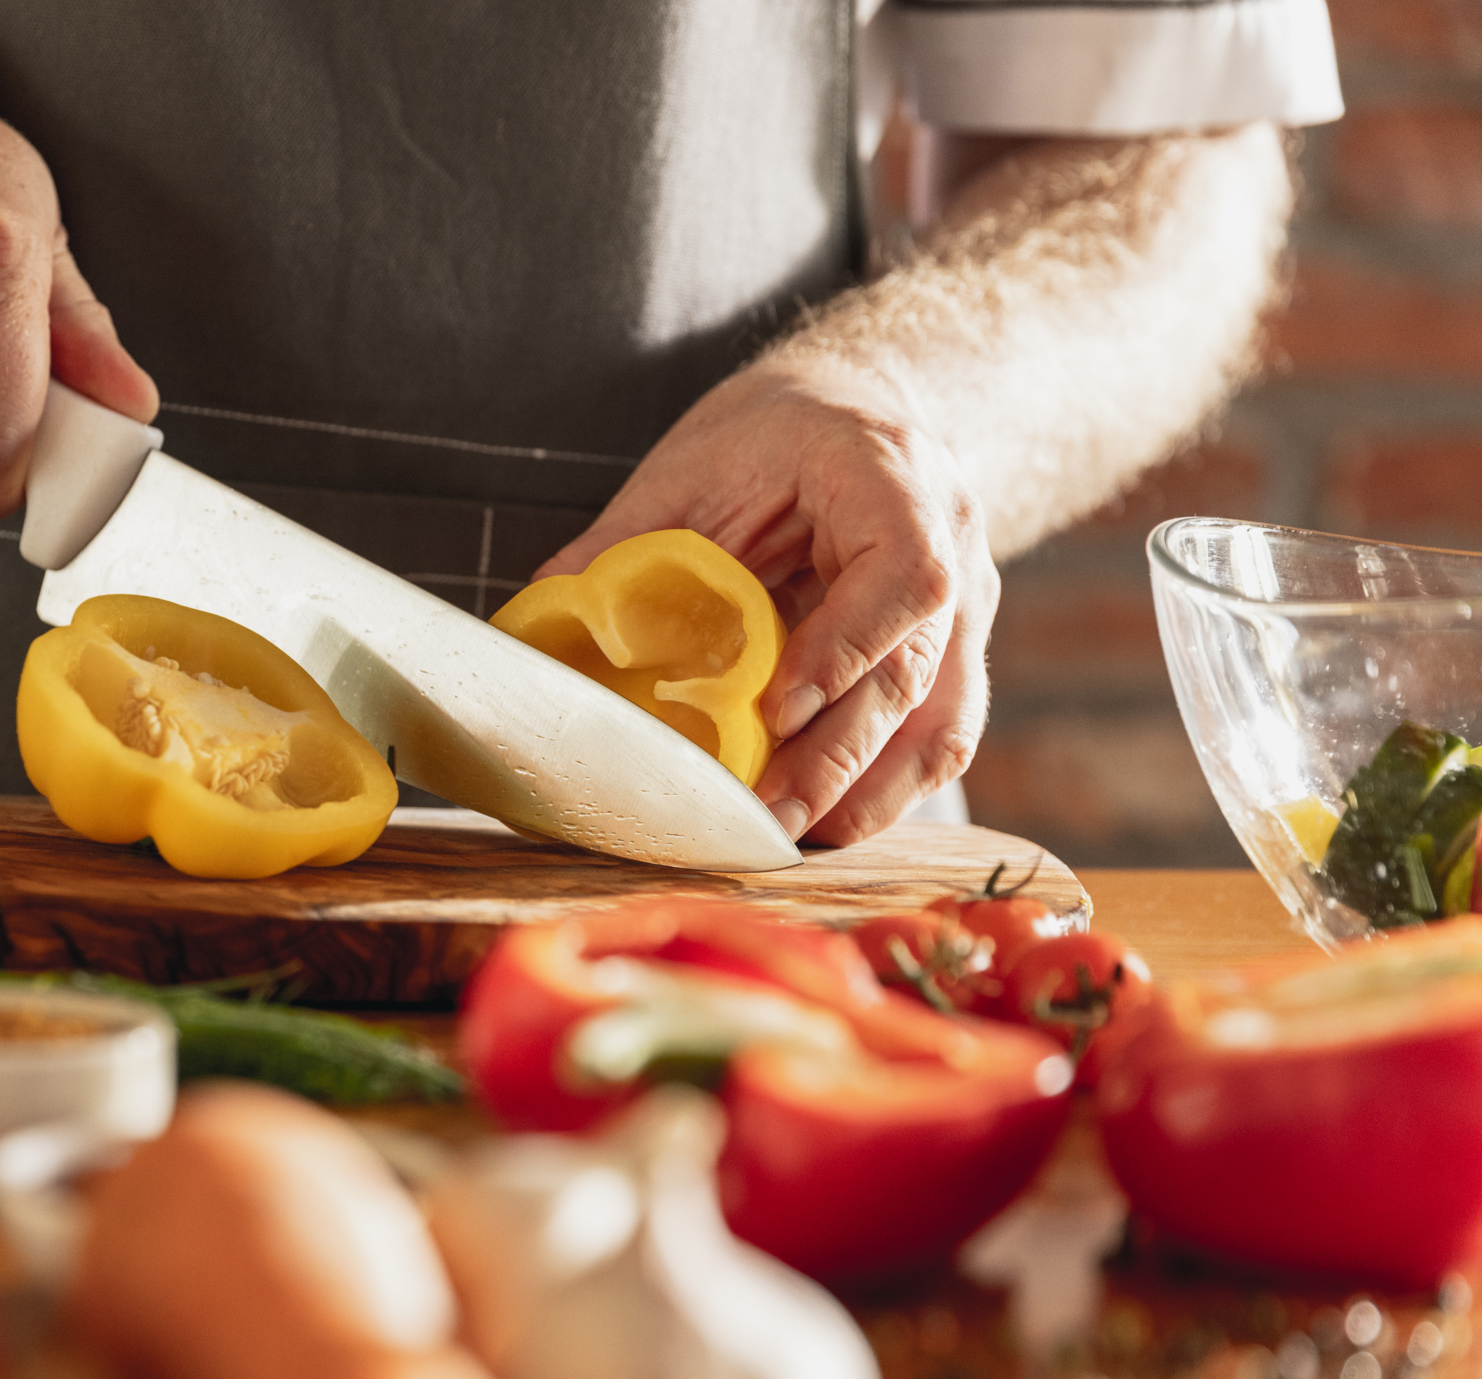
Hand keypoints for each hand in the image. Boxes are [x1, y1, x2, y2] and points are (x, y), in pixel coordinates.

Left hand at [534, 357, 996, 845]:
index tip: (780, 710)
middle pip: (918, 671)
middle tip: (765, 818)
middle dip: (838, 759)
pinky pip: (935, 740)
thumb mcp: (694, 465)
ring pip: (943, 724)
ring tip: (789, 840)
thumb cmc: (774, 432)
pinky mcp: (954, 658)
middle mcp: (953, 544)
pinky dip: (881, 791)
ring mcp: (967, 608)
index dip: (847, 649)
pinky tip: (821, 825)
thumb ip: (626, 540)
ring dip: (869, 794)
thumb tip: (538, 614)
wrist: (855, 410)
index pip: (905, 574)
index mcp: (891, 477)